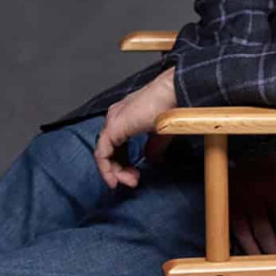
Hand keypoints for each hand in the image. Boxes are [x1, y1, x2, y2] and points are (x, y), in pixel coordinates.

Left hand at [95, 67, 180, 189]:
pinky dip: (106, 169)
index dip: (123, 163)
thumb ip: (152, 147)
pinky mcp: (113, 128)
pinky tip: (116, 178)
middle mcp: (115, 118)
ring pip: (103, 153)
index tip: (135, 175)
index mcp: (124, 117)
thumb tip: (150, 159)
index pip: (116, 144)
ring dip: (114, 172)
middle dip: (119, 170)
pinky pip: (102, 153)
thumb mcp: (160, 133)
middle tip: (133, 181)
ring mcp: (112, 121)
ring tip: (130, 181)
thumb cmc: (171, 107)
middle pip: (108, 150)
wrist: (173, 94)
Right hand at [230, 142, 275, 254]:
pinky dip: (236, 239)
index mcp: (273, 188)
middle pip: (264, 231)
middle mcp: (254, 196)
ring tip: (261, 265)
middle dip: (274, 251)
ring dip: (254, 250)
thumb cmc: (273, 146)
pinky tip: (242, 249)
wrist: (245, 133)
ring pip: (245, 231)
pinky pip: (229, 224)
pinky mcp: (226, 198)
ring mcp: (237, 198)